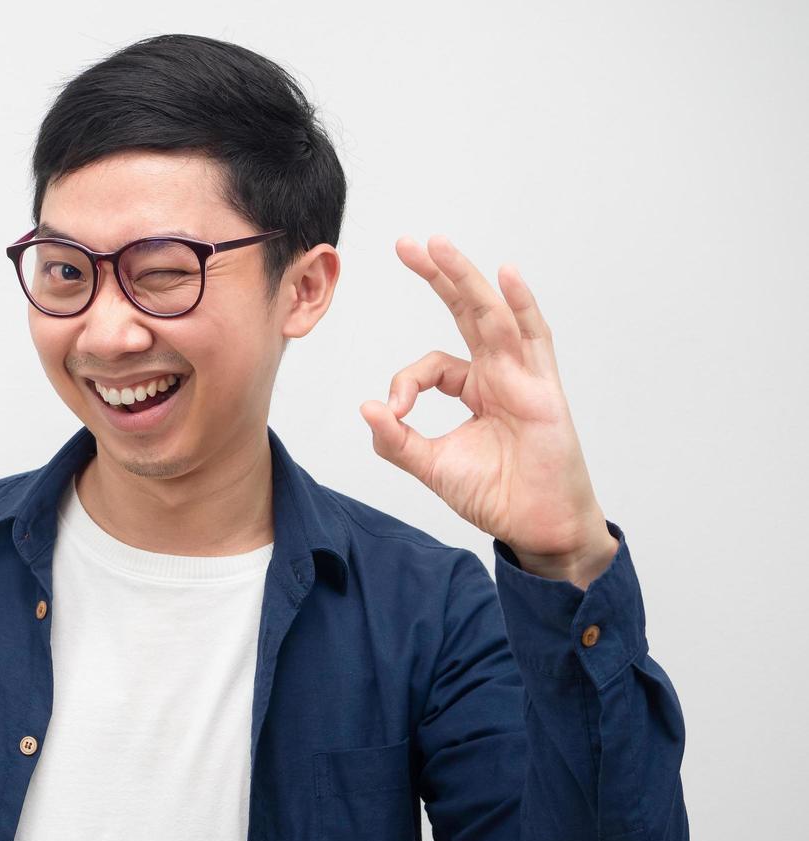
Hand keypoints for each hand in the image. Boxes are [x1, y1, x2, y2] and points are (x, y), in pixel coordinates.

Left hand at [359, 235, 617, 586]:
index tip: (394, 411)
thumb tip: (367, 407)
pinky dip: (522, 306)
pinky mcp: (544, 390)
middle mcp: (499, 373)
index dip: (405, 381)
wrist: (536, 527)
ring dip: (465, 278)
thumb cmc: (495, 495)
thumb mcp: (430, 466)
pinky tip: (506, 275)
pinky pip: (534, 340)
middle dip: (437, 276)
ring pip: (492, 316)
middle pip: (465, 312)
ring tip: (438, 245)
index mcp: (474, 388)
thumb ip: (396, 440)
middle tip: (407, 243)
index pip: (431, 365)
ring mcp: (524, 377)